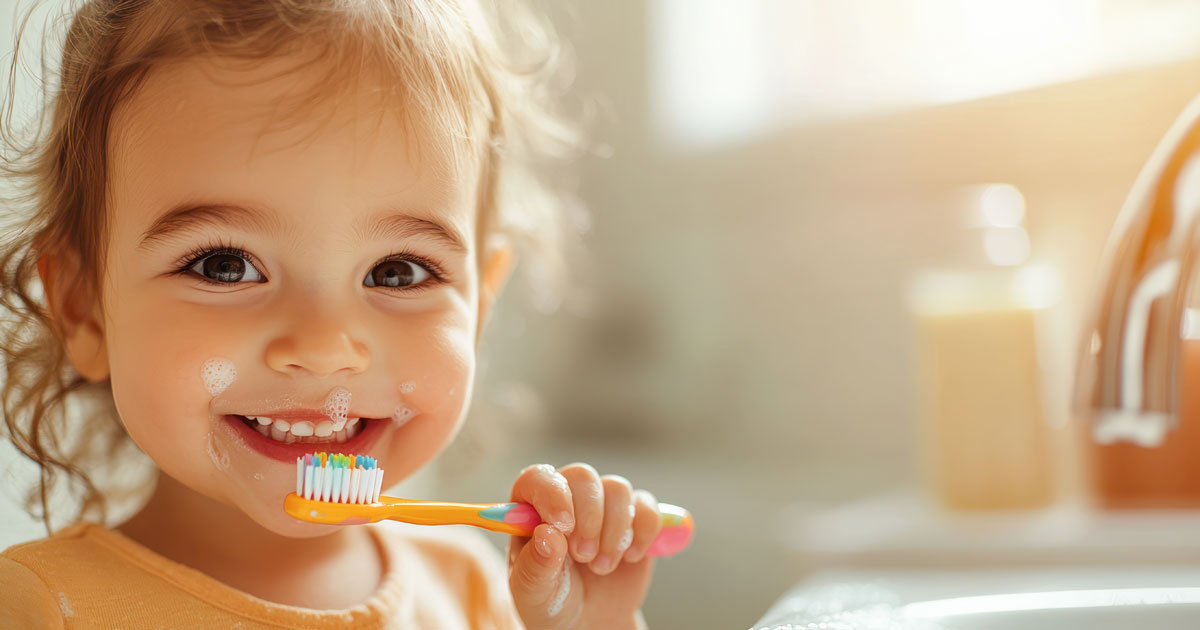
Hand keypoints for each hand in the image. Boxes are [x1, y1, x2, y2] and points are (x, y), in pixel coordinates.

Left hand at [507, 462, 661, 629]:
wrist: (588, 622)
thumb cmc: (552, 602)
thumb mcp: (534, 592)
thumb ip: (536, 565)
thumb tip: (547, 533)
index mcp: (532, 509)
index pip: (539, 478)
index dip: (553, 494)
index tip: (563, 526)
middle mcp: (568, 498)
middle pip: (583, 476)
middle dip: (589, 517)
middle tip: (584, 556)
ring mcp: (604, 506)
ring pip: (618, 488)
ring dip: (615, 530)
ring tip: (602, 567)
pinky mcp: (636, 518)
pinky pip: (647, 507)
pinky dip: (643, 532)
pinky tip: (630, 558)